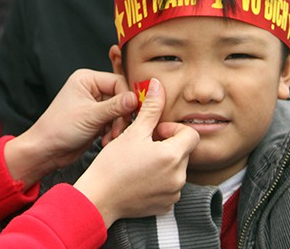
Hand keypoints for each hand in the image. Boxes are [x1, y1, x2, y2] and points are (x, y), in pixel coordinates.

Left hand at [4, 69, 137, 187]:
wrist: (46, 150)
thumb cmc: (58, 129)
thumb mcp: (90, 116)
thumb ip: (115, 106)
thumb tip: (135, 98)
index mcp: (87, 79)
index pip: (118, 82)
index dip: (127, 98)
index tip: (131, 114)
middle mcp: (91, 89)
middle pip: (121, 97)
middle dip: (122, 116)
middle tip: (119, 129)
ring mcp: (94, 104)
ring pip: (120, 111)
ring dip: (118, 126)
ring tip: (110, 137)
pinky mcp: (96, 119)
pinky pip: (114, 122)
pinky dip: (113, 131)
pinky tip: (105, 140)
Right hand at [73, 78, 199, 227]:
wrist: (98, 198)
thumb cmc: (112, 165)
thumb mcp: (132, 132)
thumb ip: (150, 108)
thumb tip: (157, 85)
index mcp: (173, 156)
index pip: (191, 134)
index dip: (173, 129)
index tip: (155, 131)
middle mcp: (178, 177)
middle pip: (183, 151)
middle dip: (167, 144)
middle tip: (143, 145)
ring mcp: (173, 193)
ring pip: (176, 169)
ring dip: (163, 162)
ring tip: (140, 161)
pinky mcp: (165, 205)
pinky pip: (170, 187)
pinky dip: (159, 180)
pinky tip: (140, 177)